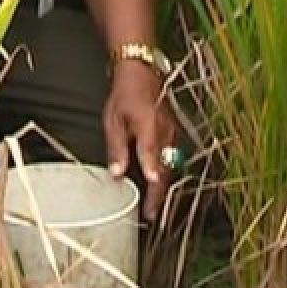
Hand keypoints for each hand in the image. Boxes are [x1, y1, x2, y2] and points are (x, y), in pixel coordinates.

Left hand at [102, 59, 178, 220]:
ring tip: (153, 207)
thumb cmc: (125, 94)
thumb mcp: (113, 120)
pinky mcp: (173, 134)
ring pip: (170, 165)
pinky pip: (172, 158)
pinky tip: (156, 185)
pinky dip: (165, 173)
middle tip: (149, 214)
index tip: (152, 183)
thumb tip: (116, 173)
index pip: (150, 150)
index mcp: (148, 124)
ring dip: (162, 186)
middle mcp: (165, 131)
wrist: (142, 72)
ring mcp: (172, 132)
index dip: (151, 168)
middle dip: (158, 193)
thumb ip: (117, 148)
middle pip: (165, 166)